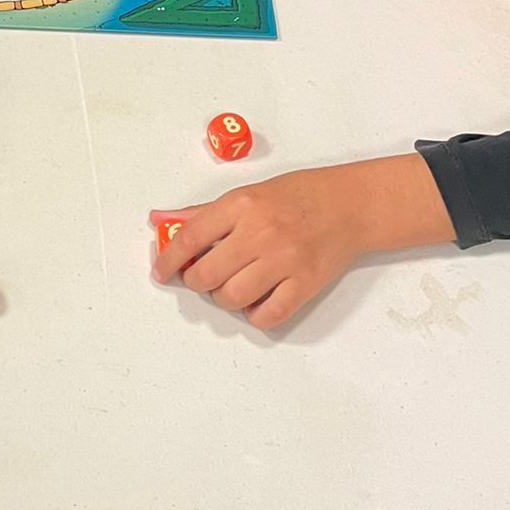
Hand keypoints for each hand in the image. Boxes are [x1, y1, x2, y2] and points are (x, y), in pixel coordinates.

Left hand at [150, 155, 453, 329]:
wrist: (348, 204)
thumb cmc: (298, 195)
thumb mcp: (250, 192)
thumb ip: (212, 213)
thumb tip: (171, 227)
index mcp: (242, 206)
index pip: (191, 237)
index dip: (169, 260)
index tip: (161, 273)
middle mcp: (260, 233)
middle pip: (207, 275)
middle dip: (195, 283)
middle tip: (200, 280)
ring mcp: (283, 261)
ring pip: (232, 298)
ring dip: (223, 300)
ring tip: (229, 290)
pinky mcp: (305, 284)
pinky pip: (268, 316)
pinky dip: (255, 316)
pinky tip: (255, 304)